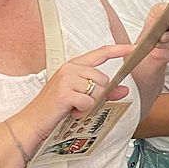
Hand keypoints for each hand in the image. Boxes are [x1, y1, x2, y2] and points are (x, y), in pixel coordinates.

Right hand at [19, 43, 134, 143]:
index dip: (119, 49)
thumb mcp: (83, 97)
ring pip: (98, 91)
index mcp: (75, 66)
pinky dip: (84, 111)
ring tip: (75, 107)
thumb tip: (124, 89)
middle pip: (104, 79)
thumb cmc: (57, 108)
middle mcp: (70, 68)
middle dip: (99, 95)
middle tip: (82, 102)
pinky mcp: (64, 92)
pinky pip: (89, 102)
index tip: (134, 47)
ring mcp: (66, 79)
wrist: (34, 120)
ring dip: (90, 104)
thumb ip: (105, 92)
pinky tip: (72, 111)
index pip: (101, 53)